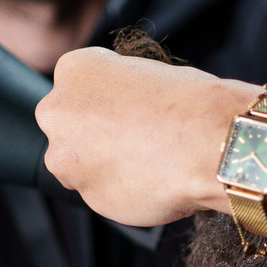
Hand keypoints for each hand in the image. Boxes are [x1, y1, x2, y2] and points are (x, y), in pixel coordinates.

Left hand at [38, 49, 250, 227]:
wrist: (209, 141)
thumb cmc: (189, 102)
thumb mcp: (145, 72)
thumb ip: (117, 92)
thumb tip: (118, 110)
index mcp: (74, 69)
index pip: (79, 88)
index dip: (108, 102)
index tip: (129, 110)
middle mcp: (58, 112)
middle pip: (68, 129)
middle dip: (94, 136)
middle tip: (135, 139)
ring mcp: (67, 158)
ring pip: (79, 166)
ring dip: (103, 167)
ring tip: (147, 161)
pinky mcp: (88, 197)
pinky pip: (101, 194)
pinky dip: (120, 191)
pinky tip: (151, 180)